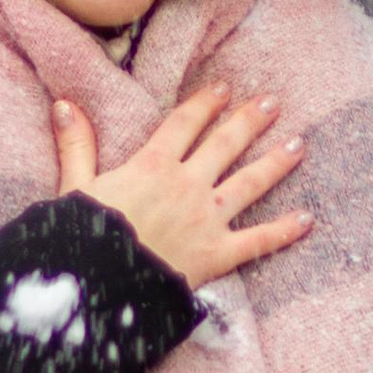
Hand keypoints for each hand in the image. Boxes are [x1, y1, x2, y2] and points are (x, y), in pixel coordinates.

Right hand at [51, 85, 312, 291]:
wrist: (98, 285)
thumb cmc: (83, 237)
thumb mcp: (74, 186)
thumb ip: (76, 144)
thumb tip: (64, 103)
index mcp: (152, 166)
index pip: (183, 124)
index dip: (204, 104)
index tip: (223, 87)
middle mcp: (186, 185)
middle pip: (224, 144)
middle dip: (249, 121)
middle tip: (272, 102)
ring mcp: (206, 219)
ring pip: (249, 183)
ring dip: (275, 162)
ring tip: (298, 144)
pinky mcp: (218, 254)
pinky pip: (258, 241)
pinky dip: (284, 231)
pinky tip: (308, 219)